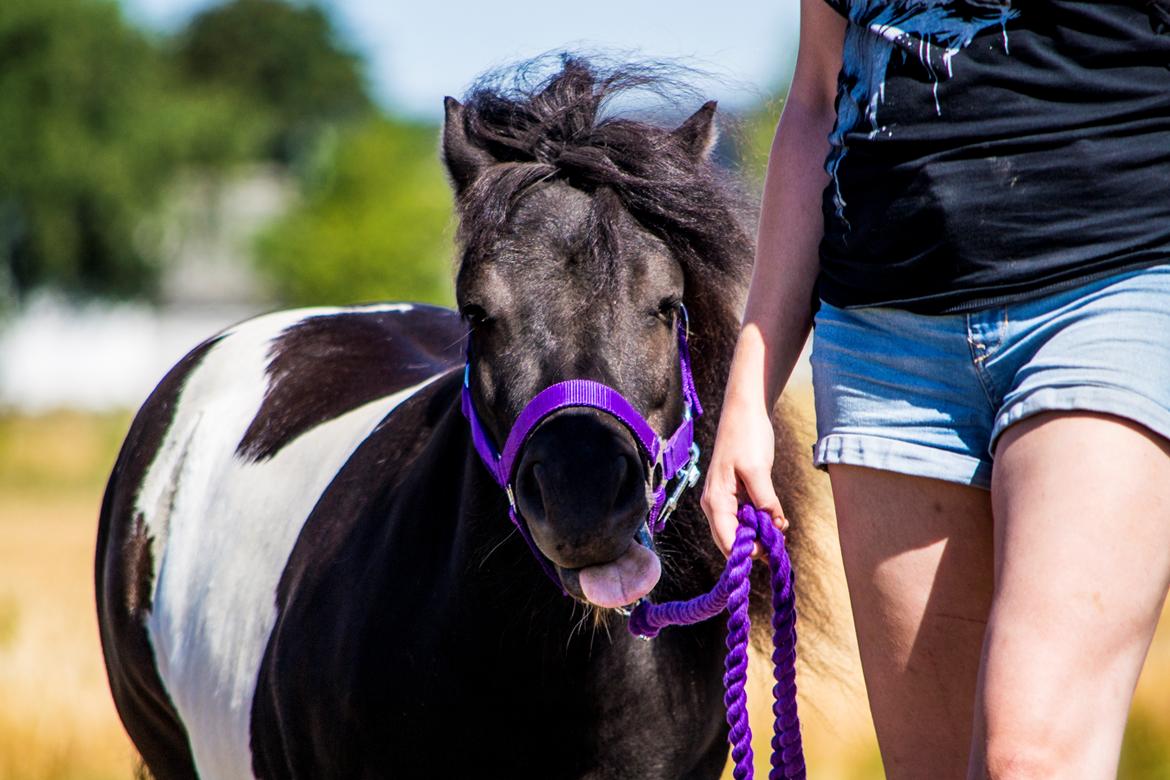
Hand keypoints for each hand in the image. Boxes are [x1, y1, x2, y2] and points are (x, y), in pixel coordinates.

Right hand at [700, 393, 787, 557]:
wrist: (744, 410)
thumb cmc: (747, 435)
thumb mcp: (758, 469)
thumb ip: (765, 500)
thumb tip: (776, 526)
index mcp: (715, 500)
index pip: (727, 541)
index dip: (749, 551)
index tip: (773, 549)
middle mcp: (714, 504)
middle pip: (730, 540)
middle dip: (755, 545)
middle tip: (780, 542)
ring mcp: (722, 499)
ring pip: (738, 530)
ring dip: (758, 535)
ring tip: (780, 531)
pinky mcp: (733, 494)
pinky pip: (743, 518)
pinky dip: (758, 523)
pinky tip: (775, 521)